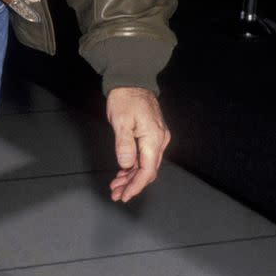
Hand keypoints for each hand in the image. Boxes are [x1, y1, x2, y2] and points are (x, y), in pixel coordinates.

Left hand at [106, 87, 169, 203]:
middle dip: (132, 184)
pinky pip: (145, 157)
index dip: (136, 186)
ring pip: (146, 165)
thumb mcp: (120, 121)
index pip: (147, 170)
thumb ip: (124, 144)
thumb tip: (126, 164)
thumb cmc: (126, 98)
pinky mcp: (152, 135)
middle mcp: (159, 140)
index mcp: (153, 138)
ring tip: (116, 186)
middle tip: (116, 193)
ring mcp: (157, 138)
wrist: (132, 80)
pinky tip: (123, 172)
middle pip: (148, 171)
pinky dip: (133, 166)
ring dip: (131, 177)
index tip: (124, 195)